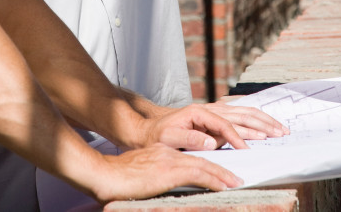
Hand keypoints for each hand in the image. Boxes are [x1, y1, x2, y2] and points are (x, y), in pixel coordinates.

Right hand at [88, 144, 241, 203]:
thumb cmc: (117, 178)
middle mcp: (169, 154)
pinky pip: (198, 174)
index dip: (208, 166)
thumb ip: (155, 177)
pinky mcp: (169, 171)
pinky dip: (213, 180)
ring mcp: (170, 161)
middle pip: (202, 160)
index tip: (220, 175)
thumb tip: (162, 186)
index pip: (191, 159)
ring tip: (235, 183)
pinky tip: (223, 186)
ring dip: (222, 175)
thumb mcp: (141, 174)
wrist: (105, 174)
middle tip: (236, 179)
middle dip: (221, 170)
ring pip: (204, 166)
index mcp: (162, 154)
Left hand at [136, 103, 286, 151]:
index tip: (248, 151)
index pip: (225, 126)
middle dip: (262, 125)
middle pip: (241, 115)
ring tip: (279, 128)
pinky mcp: (216, 115)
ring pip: (244, 113)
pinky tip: (263, 117)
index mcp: (199, 112)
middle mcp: (210, 108)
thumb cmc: (159, 134)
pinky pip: (239, 113)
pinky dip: (254, 115)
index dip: (238, 138)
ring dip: (263, 120)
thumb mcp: (169, 137)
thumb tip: (212, 141)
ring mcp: (214, 110)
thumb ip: (190, 138)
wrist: (151, 127)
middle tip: (279, 134)